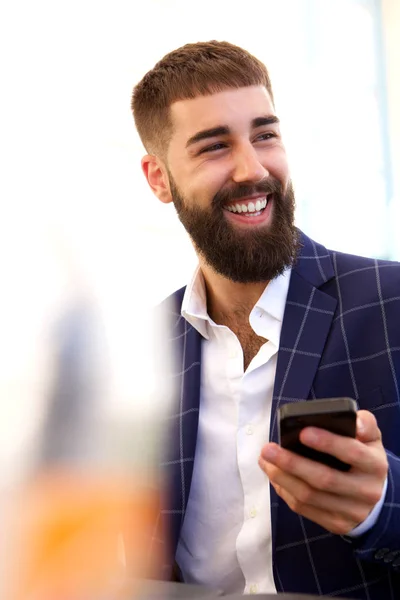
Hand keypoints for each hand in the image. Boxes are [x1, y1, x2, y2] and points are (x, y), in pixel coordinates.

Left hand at [259, 410, 387, 534]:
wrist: (374, 495)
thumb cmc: (364, 457)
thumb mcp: (370, 438)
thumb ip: (365, 423)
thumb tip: (355, 422)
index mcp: (375, 465)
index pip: (352, 452)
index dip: (328, 443)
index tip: (303, 432)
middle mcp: (366, 491)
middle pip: (324, 479)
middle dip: (292, 463)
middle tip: (268, 449)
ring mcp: (351, 511)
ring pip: (310, 496)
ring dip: (282, 478)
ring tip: (265, 460)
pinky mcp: (336, 523)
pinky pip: (304, 509)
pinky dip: (285, 491)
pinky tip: (274, 476)